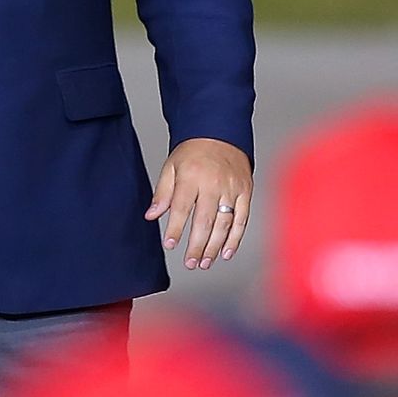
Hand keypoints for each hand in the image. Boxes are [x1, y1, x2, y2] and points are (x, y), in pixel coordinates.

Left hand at [145, 138, 252, 269]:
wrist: (220, 133)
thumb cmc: (193, 152)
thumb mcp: (171, 167)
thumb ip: (162, 193)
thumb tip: (152, 215)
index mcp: (192, 176)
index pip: (182, 207)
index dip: (176, 228)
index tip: (170, 244)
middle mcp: (213, 183)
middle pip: (205, 220)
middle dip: (197, 245)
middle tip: (190, 263)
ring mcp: (232, 189)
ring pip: (224, 224)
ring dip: (215, 247)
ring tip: (205, 262)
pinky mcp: (245, 192)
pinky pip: (242, 219)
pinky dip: (235, 238)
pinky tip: (226, 252)